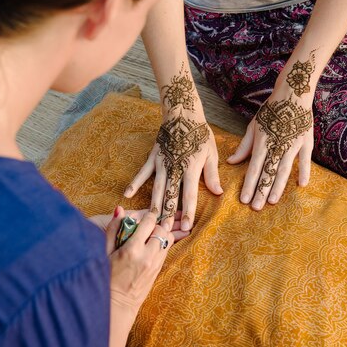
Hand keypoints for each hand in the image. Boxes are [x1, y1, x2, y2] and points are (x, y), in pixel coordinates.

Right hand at [105, 207, 174, 312]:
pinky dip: (162, 243)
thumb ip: (113, 229)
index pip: (149, 222)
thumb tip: (119, 209)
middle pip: (162, 229)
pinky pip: (166, 249)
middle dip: (156, 224)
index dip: (148, 215)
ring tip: (151, 234)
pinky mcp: (159, 269)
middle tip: (148, 225)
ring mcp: (155, 263)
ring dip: (161, 233)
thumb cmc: (107, 277)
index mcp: (132, 249)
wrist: (117, 303)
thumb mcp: (105, 252)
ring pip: (168, 239)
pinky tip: (152, 244)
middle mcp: (147, 256)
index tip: (144, 215)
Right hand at [124, 112, 221, 231]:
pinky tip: (127, 194)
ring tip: (151, 221)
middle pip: (171, 195)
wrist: (182, 114)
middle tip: (164, 231)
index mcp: (191, 168)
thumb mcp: (211, 153)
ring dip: (154, 205)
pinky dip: (134, 183)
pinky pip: (142, 173)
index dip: (188, 212)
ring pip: (157, 188)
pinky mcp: (152, 158)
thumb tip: (218, 193)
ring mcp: (162, 163)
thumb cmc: (200, 135)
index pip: (189, 194)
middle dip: (168, 214)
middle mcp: (175, 168)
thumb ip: (212, 174)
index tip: (187, 227)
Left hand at [228, 83, 313, 209]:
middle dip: (261, 191)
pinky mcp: (305, 141)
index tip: (244, 200)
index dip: (248, 185)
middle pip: (267, 172)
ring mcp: (292, 143)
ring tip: (271, 201)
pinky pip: (305, 160)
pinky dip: (304, 172)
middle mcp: (276, 144)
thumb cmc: (270, 111)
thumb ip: (243, 146)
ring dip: (277, 187)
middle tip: (256, 208)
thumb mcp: (253, 126)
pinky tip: (301, 185)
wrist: (292, 94)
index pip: (253, 168)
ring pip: (284, 169)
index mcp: (262, 141)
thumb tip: (230, 162)